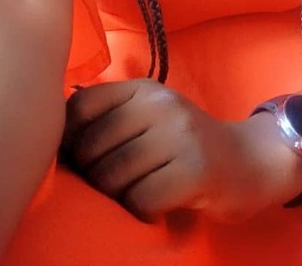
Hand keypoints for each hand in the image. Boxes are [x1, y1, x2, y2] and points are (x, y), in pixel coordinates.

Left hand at [60, 79, 301, 221]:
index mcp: (142, 88)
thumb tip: (51, 141)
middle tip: (113, 186)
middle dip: (90, 177)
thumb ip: (109, 119)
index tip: (74, 160)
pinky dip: (140, 211)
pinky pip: (139, 200)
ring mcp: (178, 134)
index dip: (66, 140)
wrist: (250, 161)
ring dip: (115, 198)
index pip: (79, 107)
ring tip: (135, 193)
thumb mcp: (149, 117)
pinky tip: (155, 205)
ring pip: (111, 178)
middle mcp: (159, 104)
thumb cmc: (186, 144)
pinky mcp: (194, 169)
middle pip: (90, 149)